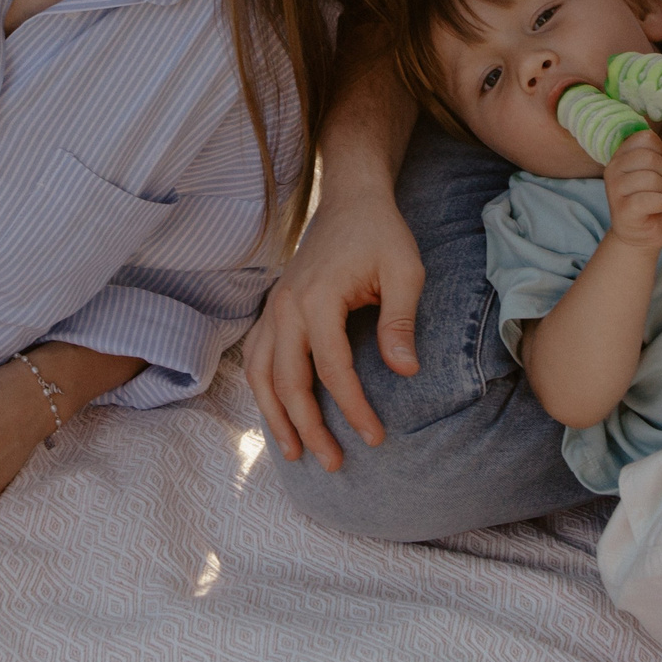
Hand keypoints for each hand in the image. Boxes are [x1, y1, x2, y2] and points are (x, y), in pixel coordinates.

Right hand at [242, 191, 415, 468]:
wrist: (350, 199)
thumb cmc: (381, 234)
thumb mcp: (405, 271)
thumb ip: (400, 320)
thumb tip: (404, 371)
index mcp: (318, 298)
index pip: (332, 369)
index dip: (353, 407)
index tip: (375, 437)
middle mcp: (286, 307)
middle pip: (288, 381)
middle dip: (308, 427)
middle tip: (333, 463)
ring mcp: (274, 308)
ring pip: (261, 374)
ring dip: (275, 417)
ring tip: (295, 453)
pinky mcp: (273, 309)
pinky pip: (256, 357)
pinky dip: (263, 391)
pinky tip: (277, 414)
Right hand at [603, 130, 661, 250]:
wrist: (644, 234)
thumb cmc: (656, 199)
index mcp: (622, 154)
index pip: (647, 137)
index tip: (658, 170)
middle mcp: (613, 168)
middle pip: (651, 157)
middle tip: (661, 189)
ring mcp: (615, 189)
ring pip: (652, 178)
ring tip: (658, 200)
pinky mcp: (623, 210)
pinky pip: (653, 199)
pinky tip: (659, 209)